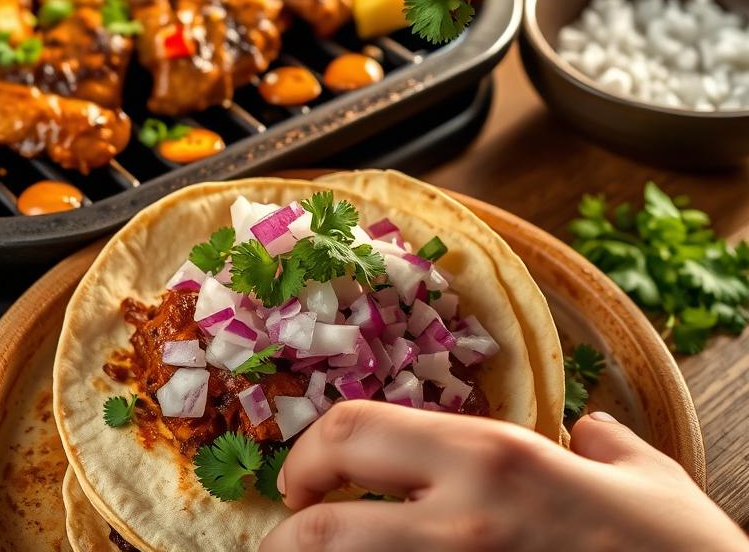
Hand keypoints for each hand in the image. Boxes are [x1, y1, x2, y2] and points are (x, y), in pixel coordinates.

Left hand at [259, 402, 747, 551]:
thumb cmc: (681, 551)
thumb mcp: (642, 476)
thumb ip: (601, 443)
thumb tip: (588, 433)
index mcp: (491, 460)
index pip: (354, 430)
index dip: (310, 449)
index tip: (302, 473)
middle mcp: (460, 526)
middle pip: (320, 530)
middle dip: (288, 534)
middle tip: (289, 534)